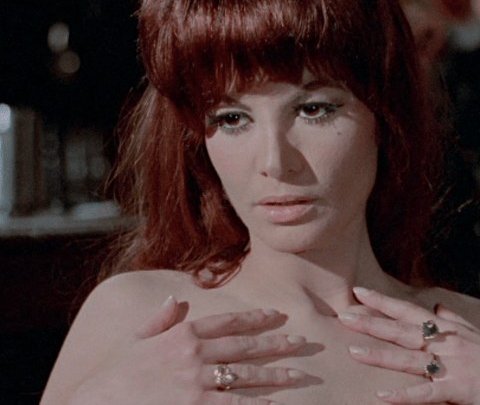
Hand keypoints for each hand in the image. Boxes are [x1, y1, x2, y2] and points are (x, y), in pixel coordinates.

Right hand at [70, 296, 305, 404]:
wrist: (97, 404)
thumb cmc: (115, 374)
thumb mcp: (136, 339)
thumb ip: (159, 319)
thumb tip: (175, 299)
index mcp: (182, 333)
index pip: (226, 321)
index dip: (253, 318)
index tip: (274, 315)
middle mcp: (194, 353)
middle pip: (243, 346)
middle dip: (274, 343)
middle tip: (299, 341)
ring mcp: (198, 382)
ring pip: (245, 375)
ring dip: (274, 375)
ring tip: (296, 374)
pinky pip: (236, 404)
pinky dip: (258, 404)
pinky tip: (276, 403)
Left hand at [338, 288, 479, 403]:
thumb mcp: (474, 334)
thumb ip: (454, 320)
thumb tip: (437, 307)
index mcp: (445, 330)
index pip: (406, 311)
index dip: (382, 301)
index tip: (358, 292)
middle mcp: (443, 344)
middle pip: (400, 331)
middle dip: (371, 323)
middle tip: (343, 316)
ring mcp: (450, 367)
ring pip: (408, 359)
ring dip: (379, 355)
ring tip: (352, 351)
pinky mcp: (458, 391)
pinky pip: (426, 394)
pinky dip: (404, 396)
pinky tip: (381, 396)